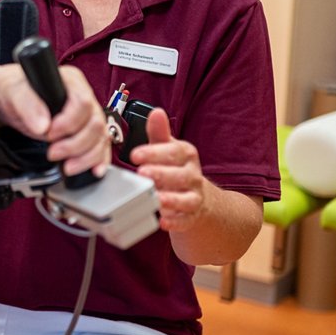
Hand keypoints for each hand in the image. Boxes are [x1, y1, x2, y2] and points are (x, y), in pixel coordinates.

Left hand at [0, 63, 110, 177]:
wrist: (10, 102)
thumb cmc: (15, 91)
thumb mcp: (15, 93)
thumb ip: (28, 105)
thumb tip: (42, 124)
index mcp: (71, 81)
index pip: (83, 103)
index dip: (68, 123)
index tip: (49, 133)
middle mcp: (84, 98)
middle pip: (95, 124)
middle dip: (75, 144)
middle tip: (53, 152)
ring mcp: (87, 116)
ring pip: (100, 138)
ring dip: (85, 157)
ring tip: (66, 165)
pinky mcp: (86, 133)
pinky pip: (102, 147)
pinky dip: (98, 160)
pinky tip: (94, 170)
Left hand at [129, 108, 208, 231]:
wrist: (200, 197)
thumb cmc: (176, 168)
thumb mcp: (167, 148)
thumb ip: (159, 133)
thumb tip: (156, 112)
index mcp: (186, 155)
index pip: (173, 152)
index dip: (153, 153)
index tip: (135, 155)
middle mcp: (193, 175)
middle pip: (179, 175)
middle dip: (161, 174)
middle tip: (142, 174)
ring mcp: (194, 196)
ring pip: (185, 198)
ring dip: (169, 199)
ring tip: (154, 198)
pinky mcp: (192, 216)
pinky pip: (185, 220)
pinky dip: (175, 221)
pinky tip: (163, 221)